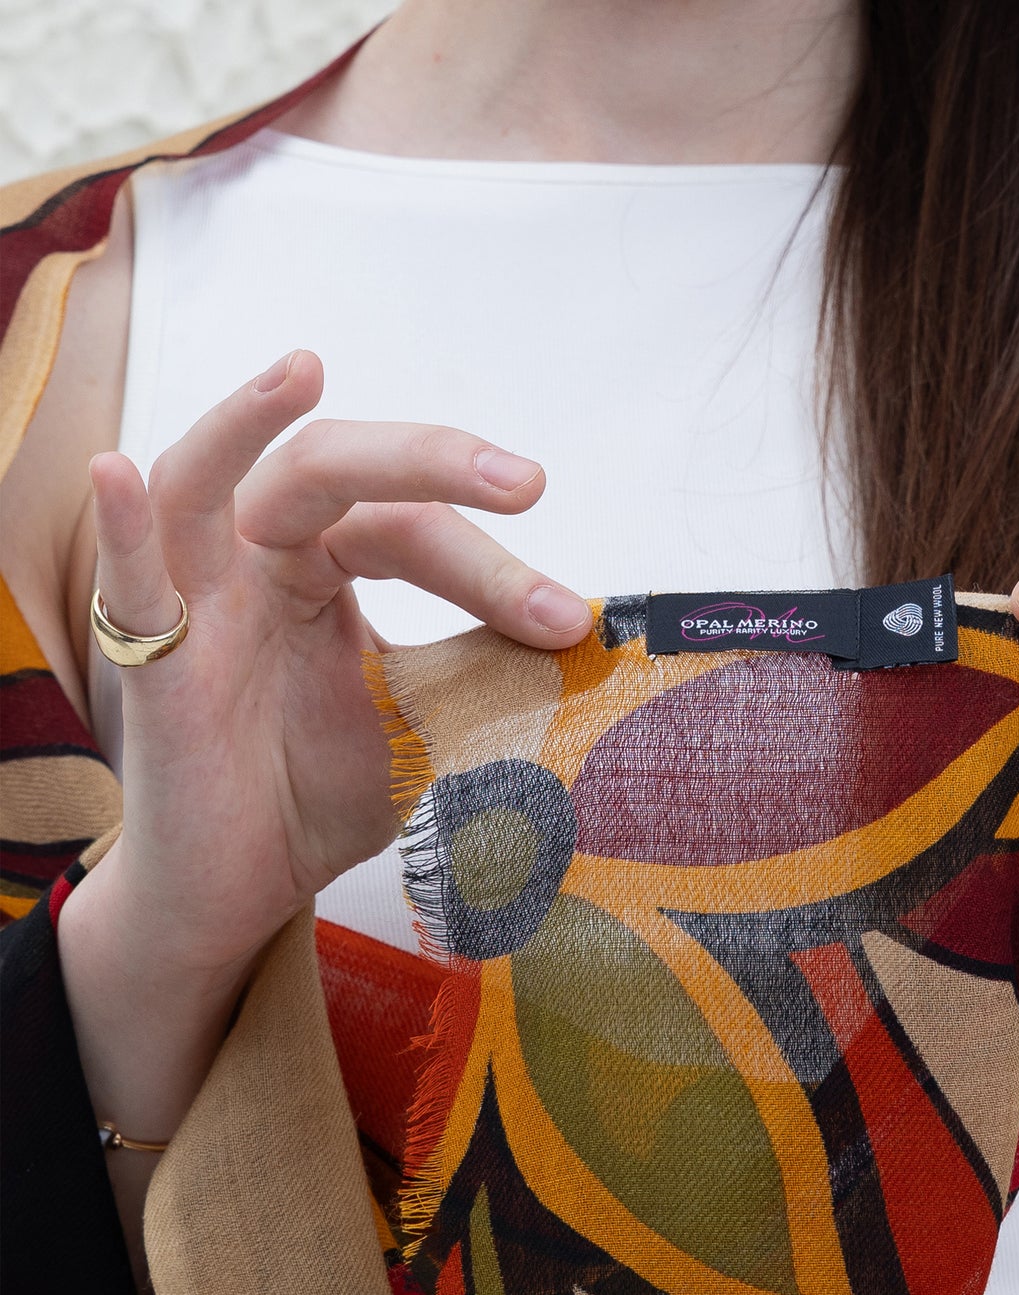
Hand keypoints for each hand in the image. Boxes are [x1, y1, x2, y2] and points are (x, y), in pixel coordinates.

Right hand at [84, 348, 592, 977]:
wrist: (245, 888)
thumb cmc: (322, 794)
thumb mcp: (426, 726)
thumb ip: (484, 675)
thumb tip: (586, 645)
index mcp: (325, 571)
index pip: (413, 532)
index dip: (496, 568)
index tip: (569, 618)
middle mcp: (259, 564)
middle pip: (332, 476)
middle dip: (430, 464)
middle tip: (527, 482)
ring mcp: (198, 602)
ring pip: (212, 483)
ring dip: (250, 422)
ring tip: (303, 370)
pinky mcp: (150, 661)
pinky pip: (127, 585)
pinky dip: (122, 527)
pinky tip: (119, 471)